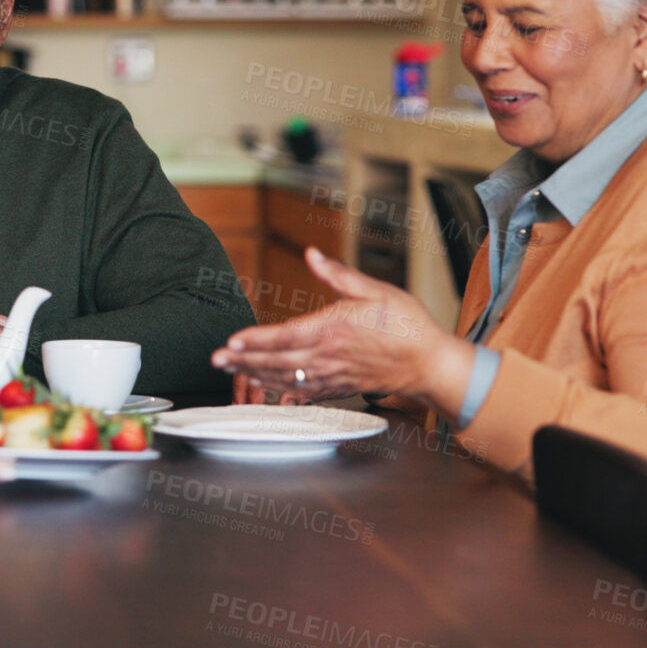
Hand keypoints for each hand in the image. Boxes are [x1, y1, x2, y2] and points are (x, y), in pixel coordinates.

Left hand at [211, 248, 473, 417]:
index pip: (285, 335)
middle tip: (216, 359)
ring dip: (254, 374)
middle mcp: (328, 356)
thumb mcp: (375, 290)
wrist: (430, 364)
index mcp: (333, 328)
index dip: (255, 339)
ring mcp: (332, 375)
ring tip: (230, 370)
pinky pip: (302, 393)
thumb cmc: (407, 324)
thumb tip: (311, 254)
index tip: (232, 340)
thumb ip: (338, 275)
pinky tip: (263, 391)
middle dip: (242, 360)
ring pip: (284, 378)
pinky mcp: (338, 388)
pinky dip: (280, 392)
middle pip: (276, 360)